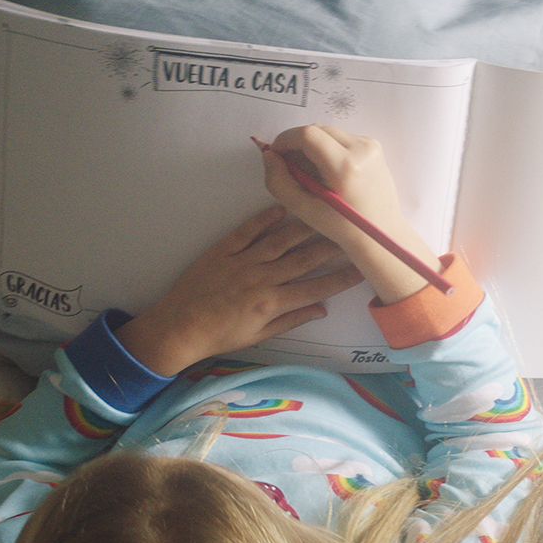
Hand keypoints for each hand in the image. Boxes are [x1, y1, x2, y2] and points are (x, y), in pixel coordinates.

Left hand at [115, 207, 363, 375]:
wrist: (179, 327)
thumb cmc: (220, 336)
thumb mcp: (259, 336)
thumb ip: (291, 320)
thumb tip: (321, 309)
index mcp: (272, 303)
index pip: (316, 288)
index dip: (342, 278)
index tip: (362, 267)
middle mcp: (261, 279)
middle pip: (304, 258)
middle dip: (332, 245)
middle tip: (352, 232)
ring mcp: (242, 261)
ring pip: (281, 239)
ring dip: (306, 226)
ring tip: (326, 214)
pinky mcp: (223, 249)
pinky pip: (247, 230)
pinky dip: (265, 217)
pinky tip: (283, 207)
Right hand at [260, 125, 441, 303]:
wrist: (381, 234)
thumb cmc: (344, 228)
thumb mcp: (304, 210)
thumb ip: (279, 182)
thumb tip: (269, 156)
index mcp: (346, 166)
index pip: (308, 135)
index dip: (285, 140)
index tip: (276, 155)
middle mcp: (362, 149)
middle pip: (317, 129)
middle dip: (297, 143)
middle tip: (289, 166)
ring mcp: (371, 146)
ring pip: (329, 132)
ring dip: (312, 145)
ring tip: (309, 172)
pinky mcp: (374, 147)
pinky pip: (341, 138)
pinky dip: (328, 148)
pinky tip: (327, 171)